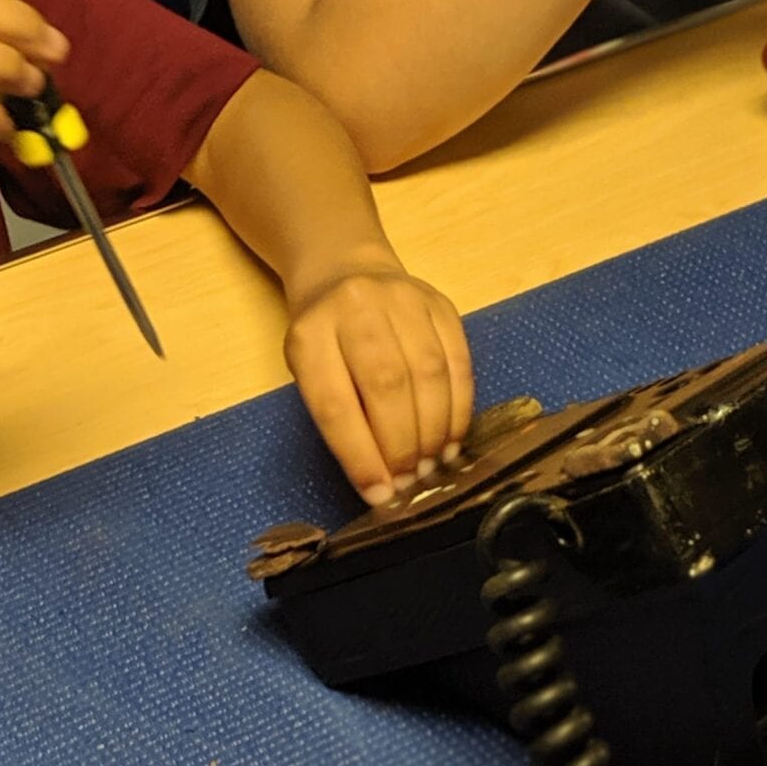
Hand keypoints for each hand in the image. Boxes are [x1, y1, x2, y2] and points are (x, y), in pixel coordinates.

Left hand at [284, 252, 473, 504]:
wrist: (344, 270)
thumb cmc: (322, 335)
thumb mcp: (307, 369)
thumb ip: (339, 416)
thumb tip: (381, 481)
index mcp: (310, 332)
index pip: (335, 403)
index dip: (359, 455)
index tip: (378, 495)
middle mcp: (357, 308)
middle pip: (387, 385)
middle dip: (402, 446)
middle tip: (411, 483)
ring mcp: (404, 299)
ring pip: (429, 373)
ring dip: (434, 431)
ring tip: (433, 466)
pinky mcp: (440, 303)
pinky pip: (458, 361)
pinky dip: (459, 407)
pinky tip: (452, 437)